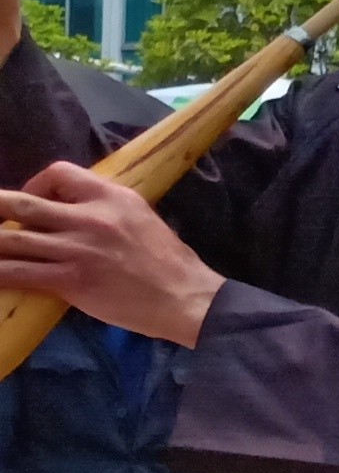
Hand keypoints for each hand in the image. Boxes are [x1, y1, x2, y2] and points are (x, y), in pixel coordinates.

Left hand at [0, 159, 220, 343]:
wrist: (187, 299)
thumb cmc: (168, 262)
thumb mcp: (140, 217)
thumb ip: (105, 209)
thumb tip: (70, 212)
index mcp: (111, 196)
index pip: (58, 173)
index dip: (35, 185)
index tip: (32, 203)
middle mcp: (90, 217)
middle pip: (21, 204)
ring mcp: (78, 249)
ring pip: (12, 240)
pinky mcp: (71, 280)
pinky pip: (20, 273)